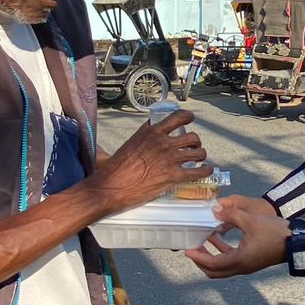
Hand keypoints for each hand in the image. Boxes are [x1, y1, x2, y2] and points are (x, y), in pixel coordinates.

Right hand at [87, 110, 208, 213]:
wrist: (110, 187)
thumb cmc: (111, 170)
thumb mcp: (120, 147)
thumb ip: (123, 143)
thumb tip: (97, 149)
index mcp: (150, 132)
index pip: (176, 117)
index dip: (187, 117)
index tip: (189, 119)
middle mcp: (162, 142)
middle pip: (192, 136)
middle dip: (195, 142)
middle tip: (193, 147)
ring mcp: (169, 158)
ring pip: (197, 153)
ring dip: (201, 156)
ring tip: (199, 159)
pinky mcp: (173, 175)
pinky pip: (197, 172)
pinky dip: (205, 171)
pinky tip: (206, 171)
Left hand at [185, 195, 289, 278]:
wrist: (296, 241)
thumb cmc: (275, 232)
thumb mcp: (251, 220)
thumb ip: (231, 215)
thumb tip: (214, 210)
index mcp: (240, 260)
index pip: (213, 264)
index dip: (198, 257)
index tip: (187, 250)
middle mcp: (241, 267)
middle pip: (214, 272)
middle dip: (201, 261)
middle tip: (192, 249)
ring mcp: (246, 266)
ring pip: (222, 268)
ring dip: (210, 257)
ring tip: (202, 241)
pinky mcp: (251, 261)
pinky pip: (230, 261)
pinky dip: (221, 253)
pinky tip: (218, 238)